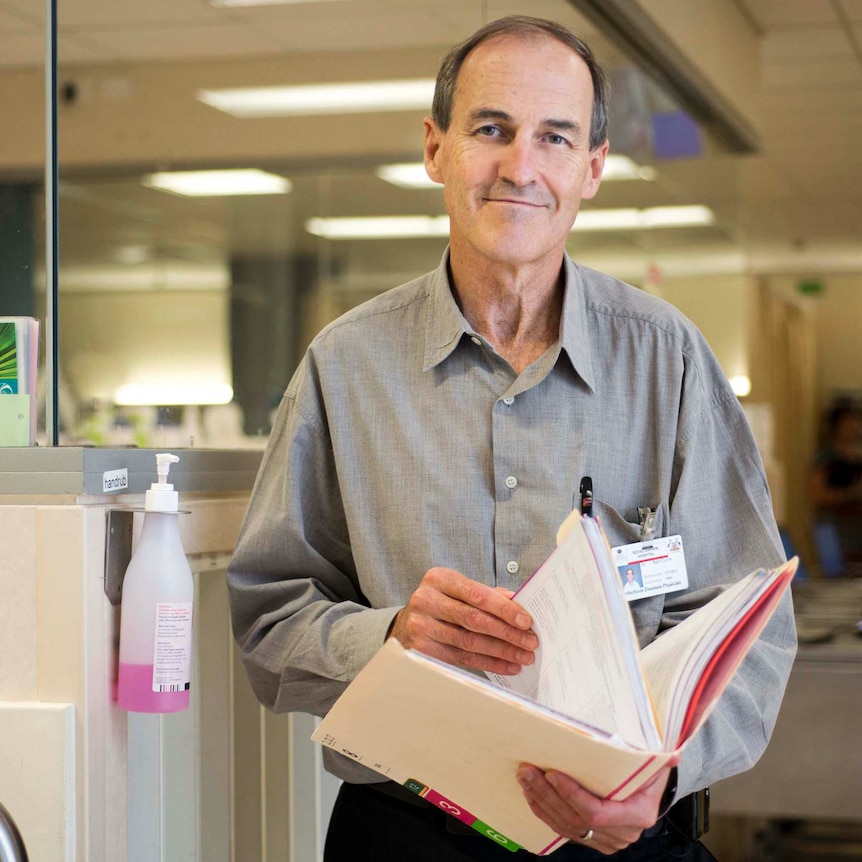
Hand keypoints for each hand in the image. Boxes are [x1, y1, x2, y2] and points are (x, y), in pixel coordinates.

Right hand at [388, 568, 537, 674]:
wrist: (408, 621)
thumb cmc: (442, 602)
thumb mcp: (459, 589)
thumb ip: (487, 594)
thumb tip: (520, 604)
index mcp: (439, 578)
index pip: (477, 594)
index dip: (504, 609)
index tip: (526, 621)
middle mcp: (426, 600)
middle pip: (474, 619)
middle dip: (507, 632)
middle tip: (530, 641)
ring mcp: (421, 626)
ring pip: (469, 642)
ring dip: (501, 651)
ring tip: (523, 656)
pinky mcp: (422, 649)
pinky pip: (461, 659)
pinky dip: (488, 664)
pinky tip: (506, 666)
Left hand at [516, 763, 674, 854]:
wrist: (650, 790)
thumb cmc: (649, 771)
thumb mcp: (655, 762)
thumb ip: (660, 758)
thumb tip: (673, 756)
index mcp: (638, 814)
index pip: (598, 812)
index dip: (572, 795)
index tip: (552, 774)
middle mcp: (622, 833)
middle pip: (577, 819)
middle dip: (548, 794)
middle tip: (528, 770)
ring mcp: (607, 840)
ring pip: (567, 826)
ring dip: (541, 801)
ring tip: (525, 778)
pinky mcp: (594, 839)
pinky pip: (564, 830)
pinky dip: (544, 812)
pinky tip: (531, 795)